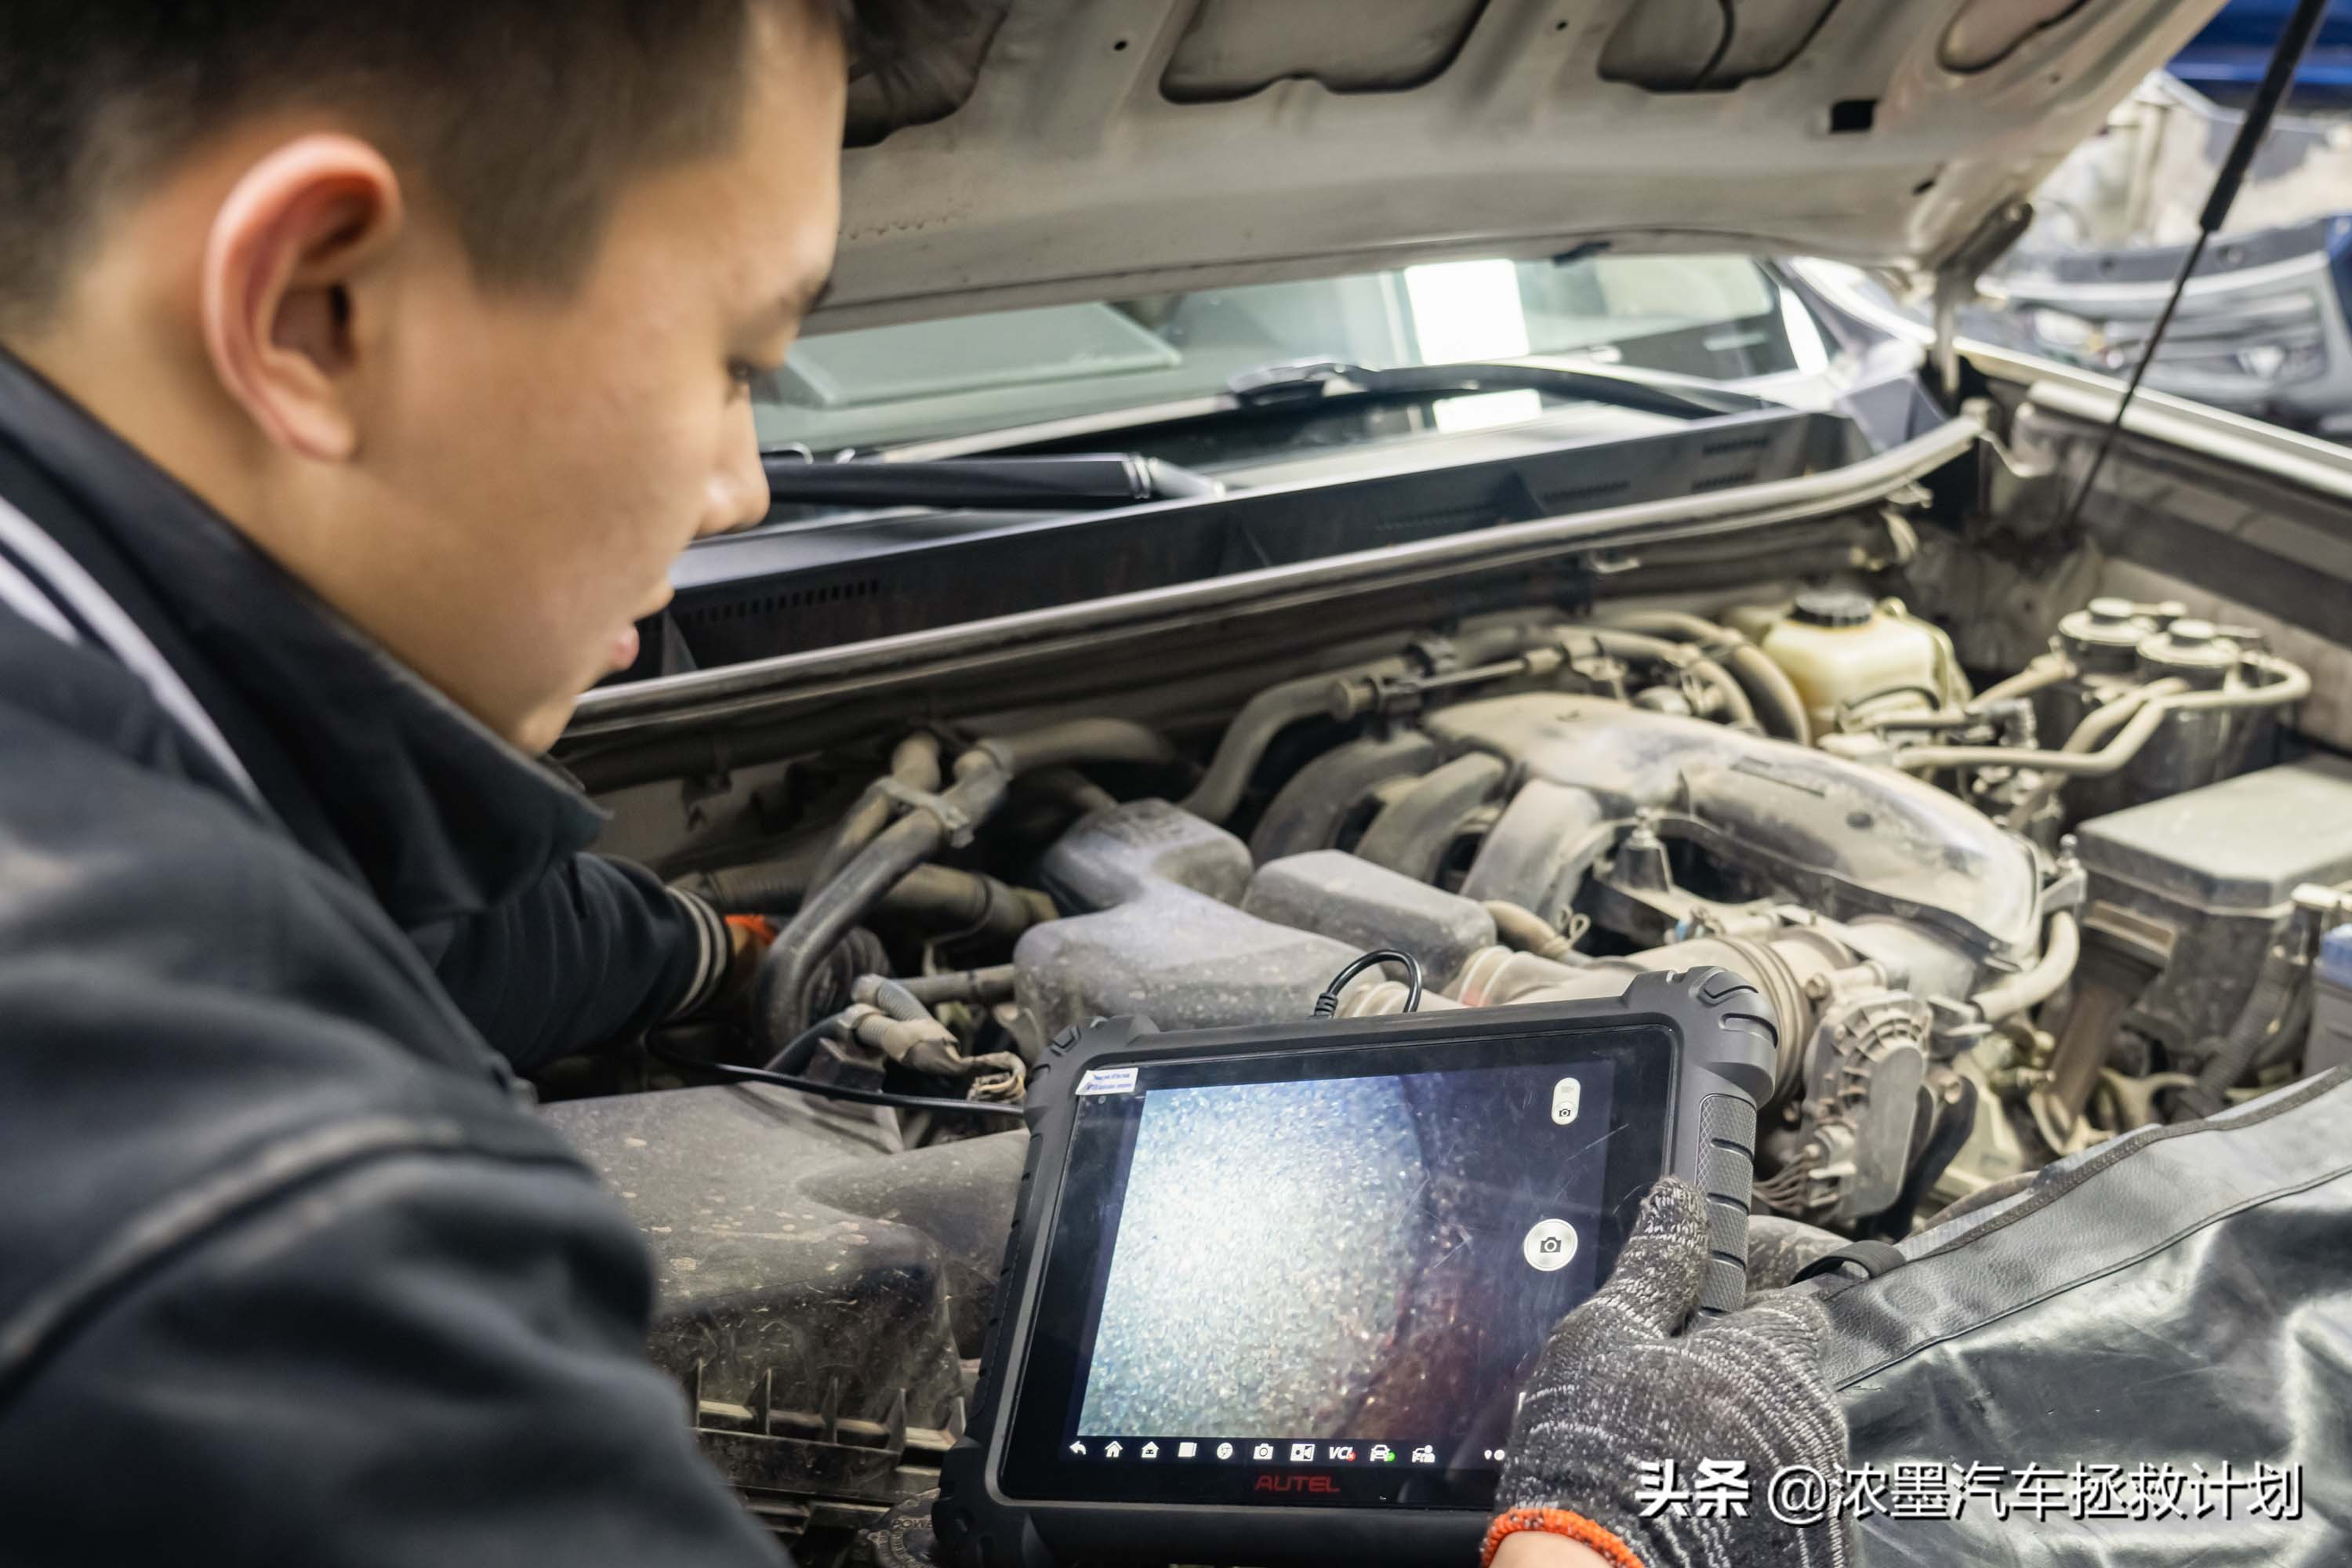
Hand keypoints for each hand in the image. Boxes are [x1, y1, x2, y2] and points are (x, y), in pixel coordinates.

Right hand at [1487, 1178, 1850, 1567]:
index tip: (1703, 1337)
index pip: (1794, 1311)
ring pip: (1794, 1452)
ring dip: (1754, 1451)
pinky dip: (1761, 1510)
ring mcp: (1820, 1499)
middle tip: (1672, 1413)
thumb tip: (1681, 1200)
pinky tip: (1701, 1517)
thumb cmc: (1594, 1454)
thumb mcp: (1603, 1338)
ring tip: (1679, 1473)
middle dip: (1747, 1391)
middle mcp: (1814, 1427)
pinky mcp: (1817, 1553)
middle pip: (1793, 1388)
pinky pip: (1795, 1513)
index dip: (1747, 1318)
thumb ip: (1655, 1267)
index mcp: (1771, 1360)